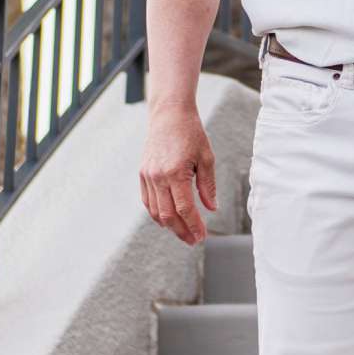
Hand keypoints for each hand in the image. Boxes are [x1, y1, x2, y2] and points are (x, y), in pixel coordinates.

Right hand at [140, 105, 217, 243]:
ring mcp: (148, 176)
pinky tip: (168, 219)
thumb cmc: (191, 133)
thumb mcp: (206, 157)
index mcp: (176, 172)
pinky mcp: (143, 173)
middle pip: (168, 215)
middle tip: (194, 240)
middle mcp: (158, 177)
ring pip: (155, 211)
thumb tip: (211, 209)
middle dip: (182, 231)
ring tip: (183, 232)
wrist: (169, 114)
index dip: (194, 226)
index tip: (202, 236)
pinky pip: (147, 201)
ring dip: (169, 226)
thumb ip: (208, 186)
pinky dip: (156, 214)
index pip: (185, 209)